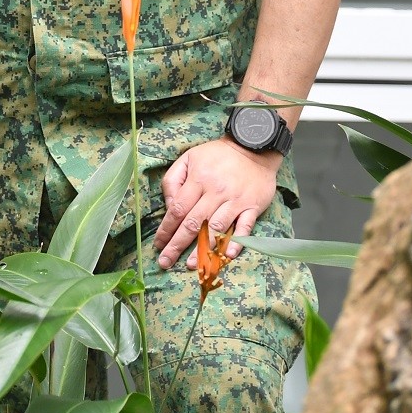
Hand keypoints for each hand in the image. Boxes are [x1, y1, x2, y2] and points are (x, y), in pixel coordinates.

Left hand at [153, 139, 279, 268]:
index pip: (178, 210)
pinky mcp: (252, 206)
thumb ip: (174, 181)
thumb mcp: (189, 158)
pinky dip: (237, 242)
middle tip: (166, 262)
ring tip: (192, 265)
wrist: (252, 147)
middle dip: (177, 245)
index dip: (166, 229)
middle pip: (193, 223)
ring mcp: (235, 200)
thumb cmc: (217, 155)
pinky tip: (228, 255)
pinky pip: (245, 227)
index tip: (158, 244)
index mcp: (198, 180)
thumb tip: (169, 207)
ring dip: (203, 249)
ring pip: (217, 228)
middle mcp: (216, 192)